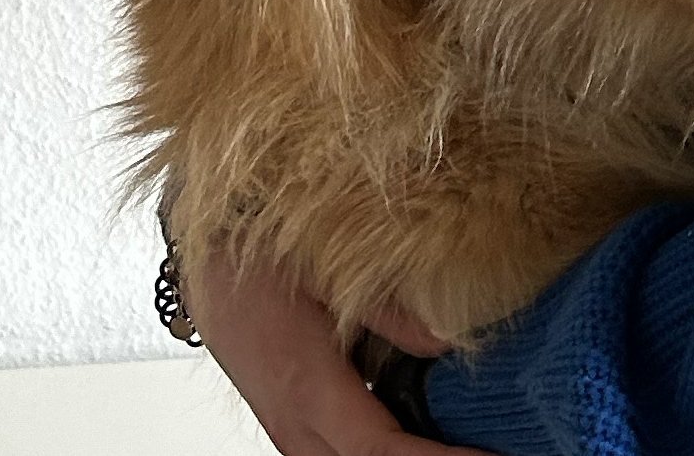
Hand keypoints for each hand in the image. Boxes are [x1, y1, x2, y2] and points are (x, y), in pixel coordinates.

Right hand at [182, 249, 489, 455]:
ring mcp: (287, 425)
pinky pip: (330, 453)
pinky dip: (372, 451)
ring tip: (456, 445)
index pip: (379, 451)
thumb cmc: (262, 257)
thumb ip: (390, 311)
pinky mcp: (287, 418)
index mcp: (308, 386)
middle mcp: (294, 420)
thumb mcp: (329, 270)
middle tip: (486, 452)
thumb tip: (448, 341)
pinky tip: (412, 435)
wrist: (207, 259)